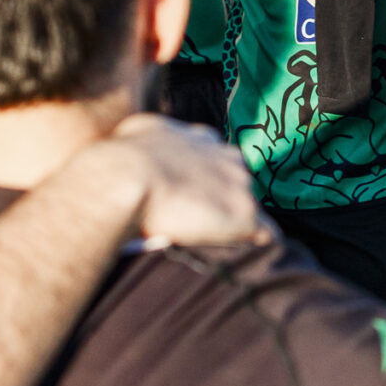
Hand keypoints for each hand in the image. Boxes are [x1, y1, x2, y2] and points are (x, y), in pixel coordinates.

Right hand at [106, 112, 269, 246]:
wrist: (124, 179)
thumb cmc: (120, 161)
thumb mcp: (137, 133)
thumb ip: (150, 136)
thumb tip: (139, 145)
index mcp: (202, 139)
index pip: (218, 157)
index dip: (206, 177)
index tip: (192, 193)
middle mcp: (227, 157)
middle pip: (238, 179)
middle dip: (224, 196)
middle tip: (199, 218)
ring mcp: (240, 185)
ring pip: (249, 205)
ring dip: (235, 220)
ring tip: (212, 240)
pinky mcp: (244, 214)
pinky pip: (265, 232)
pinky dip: (256, 240)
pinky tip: (247, 252)